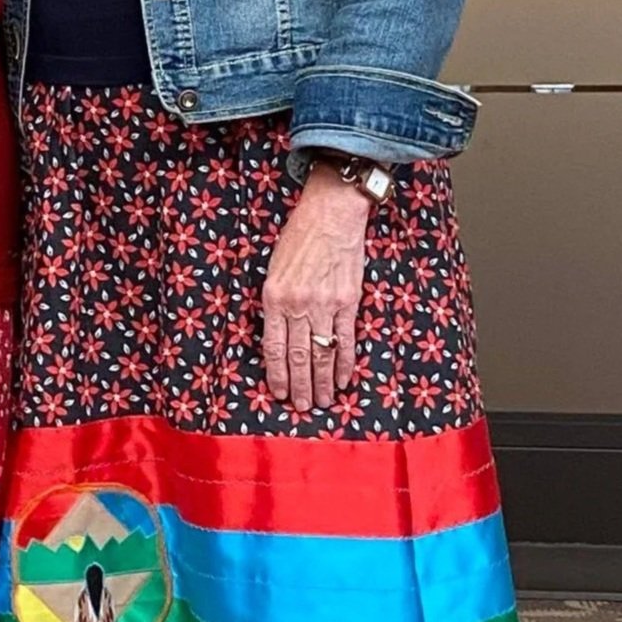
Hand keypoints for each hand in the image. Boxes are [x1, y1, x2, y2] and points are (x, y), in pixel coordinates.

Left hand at [261, 164, 370, 410]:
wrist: (331, 214)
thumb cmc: (298, 237)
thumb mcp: (273, 269)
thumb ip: (274, 303)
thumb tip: (278, 337)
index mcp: (274, 297)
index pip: (274, 346)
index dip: (276, 373)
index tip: (277, 392)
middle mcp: (298, 304)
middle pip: (299, 356)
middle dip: (299, 386)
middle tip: (300, 407)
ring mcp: (325, 304)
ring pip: (322, 353)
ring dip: (321, 381)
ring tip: (321, 401)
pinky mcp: (348, 301)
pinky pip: (346, 340)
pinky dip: (344, 363)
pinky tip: (342, 380)